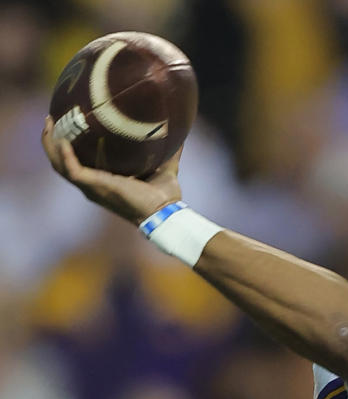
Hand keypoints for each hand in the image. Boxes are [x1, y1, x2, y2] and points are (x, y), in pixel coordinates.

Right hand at [41, 115, 181, 223]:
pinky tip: (63, 140)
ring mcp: (91, 187)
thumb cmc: (165, 197)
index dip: (69, 146)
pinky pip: (72, 170)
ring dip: (51, 144)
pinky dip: (65, 156)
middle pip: (61, 162)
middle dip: (52, 141)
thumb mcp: (165, 170)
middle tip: (51, 119)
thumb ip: (169, 154)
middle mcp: (92, 185)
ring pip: (59, 165)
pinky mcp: (95, 187)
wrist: (165, 212)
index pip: (78, 163)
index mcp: (103, 181)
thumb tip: (180, 137)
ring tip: (50, 123)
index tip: (67, 124)